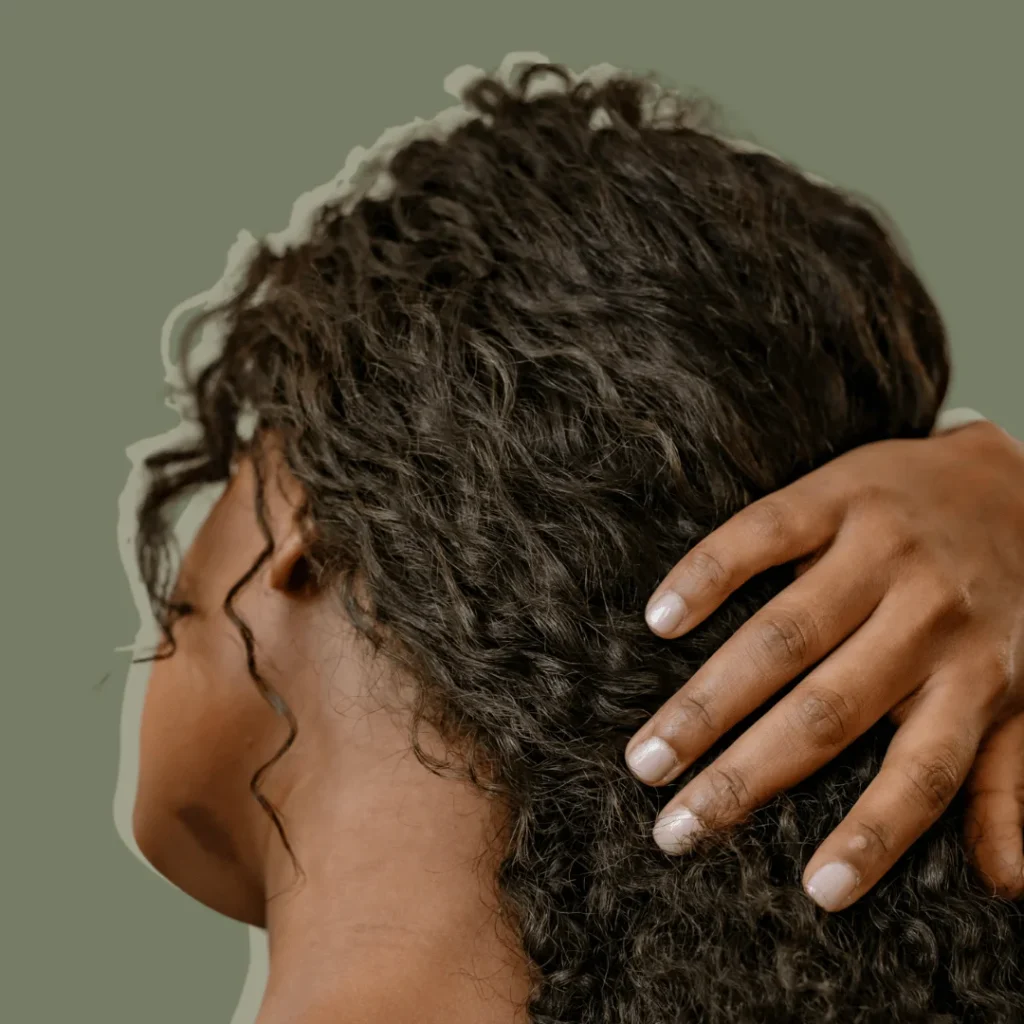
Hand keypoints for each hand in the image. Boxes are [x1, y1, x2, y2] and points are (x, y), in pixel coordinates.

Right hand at [625, 419, 1023, 910]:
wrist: (1008, 480)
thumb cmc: (1008, 602)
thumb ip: (1011, 779)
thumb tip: (1005, 885)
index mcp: (977, 676)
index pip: (923, 773)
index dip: (875, 834)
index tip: (817, 891)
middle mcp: (927, 618)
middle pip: (827, 710)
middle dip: (745, 774)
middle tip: (673, 828)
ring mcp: (880, 550)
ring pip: (784, 634)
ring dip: (710, 699)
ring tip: (647, 755)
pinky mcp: (839, 494)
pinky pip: (764, 534)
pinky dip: (709, 576)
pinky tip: (661, 619)